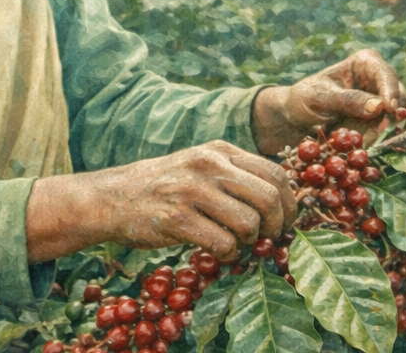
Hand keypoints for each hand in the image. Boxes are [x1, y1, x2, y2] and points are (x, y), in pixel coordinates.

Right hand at [25, 141, 296, 262]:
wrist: (116, 196)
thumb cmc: (168, 186)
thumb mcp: (203, 165)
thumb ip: (237, 175)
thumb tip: (283, 202)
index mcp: (220, 150)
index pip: (275, 174)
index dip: (289, 204)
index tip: (285, 223)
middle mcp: (209, 164)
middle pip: (269, 198)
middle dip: (275, 226)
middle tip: (266, 239)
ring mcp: (192, 190)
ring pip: (248, 223)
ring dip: (248, 242)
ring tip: (234, 242)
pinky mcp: (177, 218)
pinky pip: (222, 244)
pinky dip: (226, 255)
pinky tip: (215, 251)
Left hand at [251, 48, 403, 155]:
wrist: (295, 120)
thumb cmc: (303, 99)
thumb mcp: (320, 97)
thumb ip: (347, 100)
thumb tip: (378, 106)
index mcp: (363, 64)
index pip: (384, 72)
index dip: (390, 88)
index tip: (388, 108)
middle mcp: (375, 81)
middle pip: (397, 94)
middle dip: (391, 112)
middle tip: (379, 128)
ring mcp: (378, 103)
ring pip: (394, 116)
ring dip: (378, 129)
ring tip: (357, 137)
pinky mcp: (375, 124)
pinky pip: (382, 133)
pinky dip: (372, 139)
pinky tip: (357, 143)